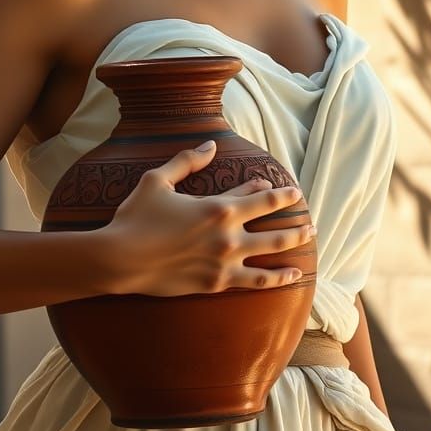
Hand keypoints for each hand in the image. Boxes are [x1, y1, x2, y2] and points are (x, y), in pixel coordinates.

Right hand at [101, 139, 313, 297]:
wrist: (120, 260)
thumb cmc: (135, 217)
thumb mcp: (157, 180)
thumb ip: (187, 162)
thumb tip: (211, 147)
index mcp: (218, 208)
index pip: (260, 198)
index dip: (279, 194)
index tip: (292, 191)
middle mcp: (228, 236)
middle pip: (275, 229)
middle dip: (296, 224)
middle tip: (311, 221)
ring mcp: (224, 263)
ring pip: (271, 256)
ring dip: (292, 247)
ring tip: (308, 241)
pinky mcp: (216, 284)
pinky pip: (255, 282)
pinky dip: (277, 278)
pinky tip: (292, 275)